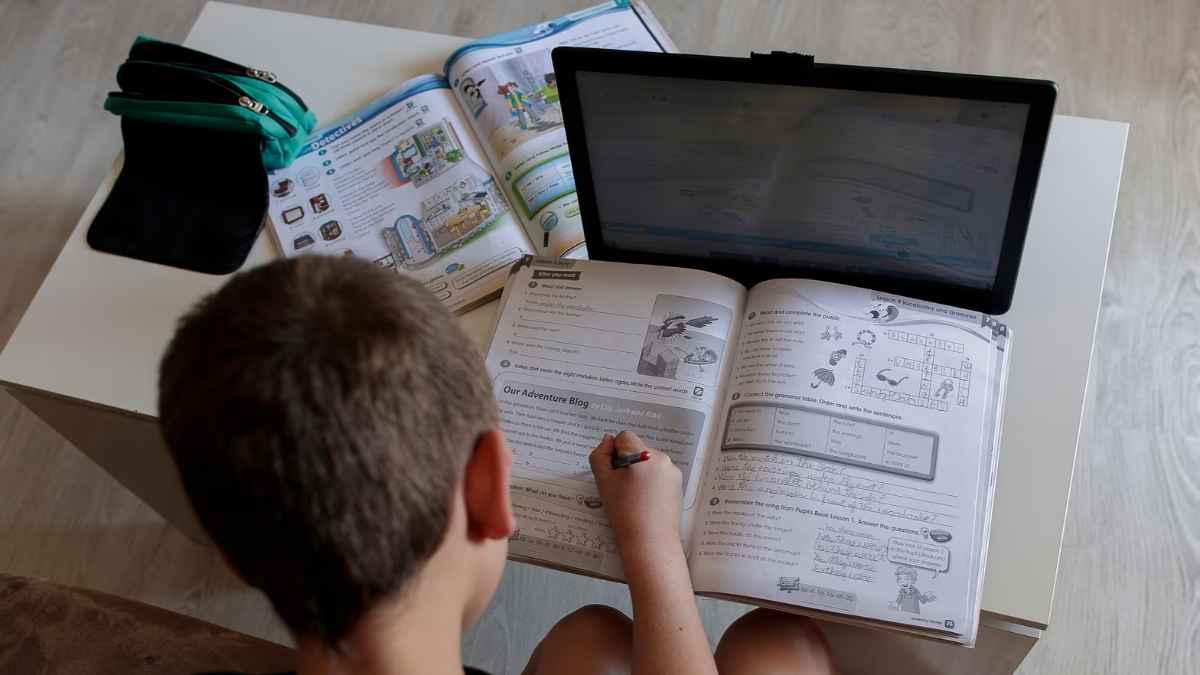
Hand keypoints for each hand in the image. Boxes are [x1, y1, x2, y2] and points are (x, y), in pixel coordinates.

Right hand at [589, 431, 682, 550]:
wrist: (650, 541)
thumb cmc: (623, 511)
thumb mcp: (603, 481)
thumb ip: (600, 455)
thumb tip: (608, 440)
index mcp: (644, 454)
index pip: (624, 437)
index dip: (614, 453)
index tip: (613, 474)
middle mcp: (662, 458)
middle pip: (637, 449)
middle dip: (627, 463)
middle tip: (621, 489)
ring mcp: (672, 471)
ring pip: (648, 462)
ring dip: (639, 472)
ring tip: (634, 498)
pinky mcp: (678, 485)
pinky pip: (659, 474)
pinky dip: (651, 482)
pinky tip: (646, 502)